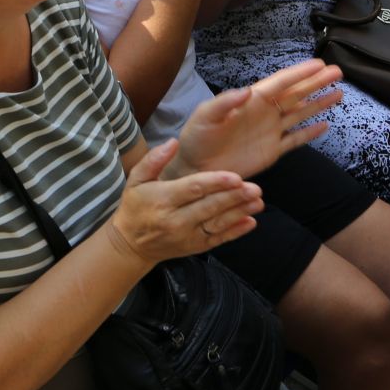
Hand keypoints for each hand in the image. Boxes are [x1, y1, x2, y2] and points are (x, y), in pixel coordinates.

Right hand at [107, 140, 261, 263]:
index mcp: (163, 200)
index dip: (215, 183)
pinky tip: (251, 222)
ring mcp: (187, 236)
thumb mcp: (136, 179)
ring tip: (258, 202)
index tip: (235, 176)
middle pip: (209, 207)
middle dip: (234, 198)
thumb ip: (154, 160)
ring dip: (240, 213)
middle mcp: (176, 220)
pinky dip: (236, 232)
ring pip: (217, 224)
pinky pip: (218, 240)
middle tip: (255, 188)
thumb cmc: (135, 206)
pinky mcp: (195, 247)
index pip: (193, 189)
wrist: (131, 244)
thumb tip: (173, 142)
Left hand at [173, 60, 341, 178]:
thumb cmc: (197, 138)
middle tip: (337, 72)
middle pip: (296, 94)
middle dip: (316, 83)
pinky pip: (295, 139)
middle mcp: (265, 113)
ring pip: (300, 113)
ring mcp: (271, 131)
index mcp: (251, 101)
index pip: (281, 83)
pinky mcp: (272, 151)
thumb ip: (225, 102)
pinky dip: (310, 133)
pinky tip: (325, 125)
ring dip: (319, 103)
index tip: (319, 64)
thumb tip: (248, 89)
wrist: (195, 168)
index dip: (300, 73)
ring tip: (338, 93)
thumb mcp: (205, 116)